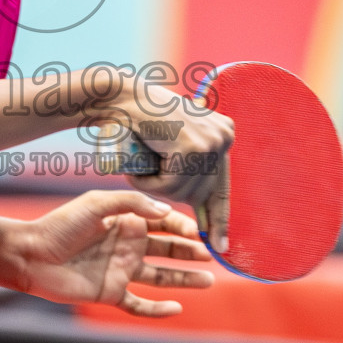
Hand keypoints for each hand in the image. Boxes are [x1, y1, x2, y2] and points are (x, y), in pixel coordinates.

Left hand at [16, 190, 213, 317]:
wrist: (31, 255)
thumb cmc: (61, 225)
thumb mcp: (96, 203)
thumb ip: (132, 203)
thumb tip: (165, 213)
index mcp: (126, 221)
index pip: (163, 223)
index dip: (183, 228)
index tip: (198, 234)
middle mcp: (127, 246)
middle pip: (168, 250)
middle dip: (191, 252)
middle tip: (212, 255)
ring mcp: (120, 270)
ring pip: (161, 276)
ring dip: (184, 278)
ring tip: (208, 280)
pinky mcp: (110, 293)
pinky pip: (139, 304)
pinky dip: (157, 309)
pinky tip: (176, 307)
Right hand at [93, 86, 233, 206]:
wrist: (119, 96)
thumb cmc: (138, 120)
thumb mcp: (173, 142)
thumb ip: (192, 161)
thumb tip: (202, 201)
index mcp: (223, 134)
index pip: (222, 186)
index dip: (220, 218)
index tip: (221, 246)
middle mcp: (223, 136)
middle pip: (202, 193)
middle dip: (171, 193)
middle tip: (147, 173)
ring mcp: (211, 142)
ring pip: (183, 193)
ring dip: (155, 186)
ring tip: (142, 162)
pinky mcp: (192, 148)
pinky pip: (169, 187)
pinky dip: (148, 183)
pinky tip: (139, 163)